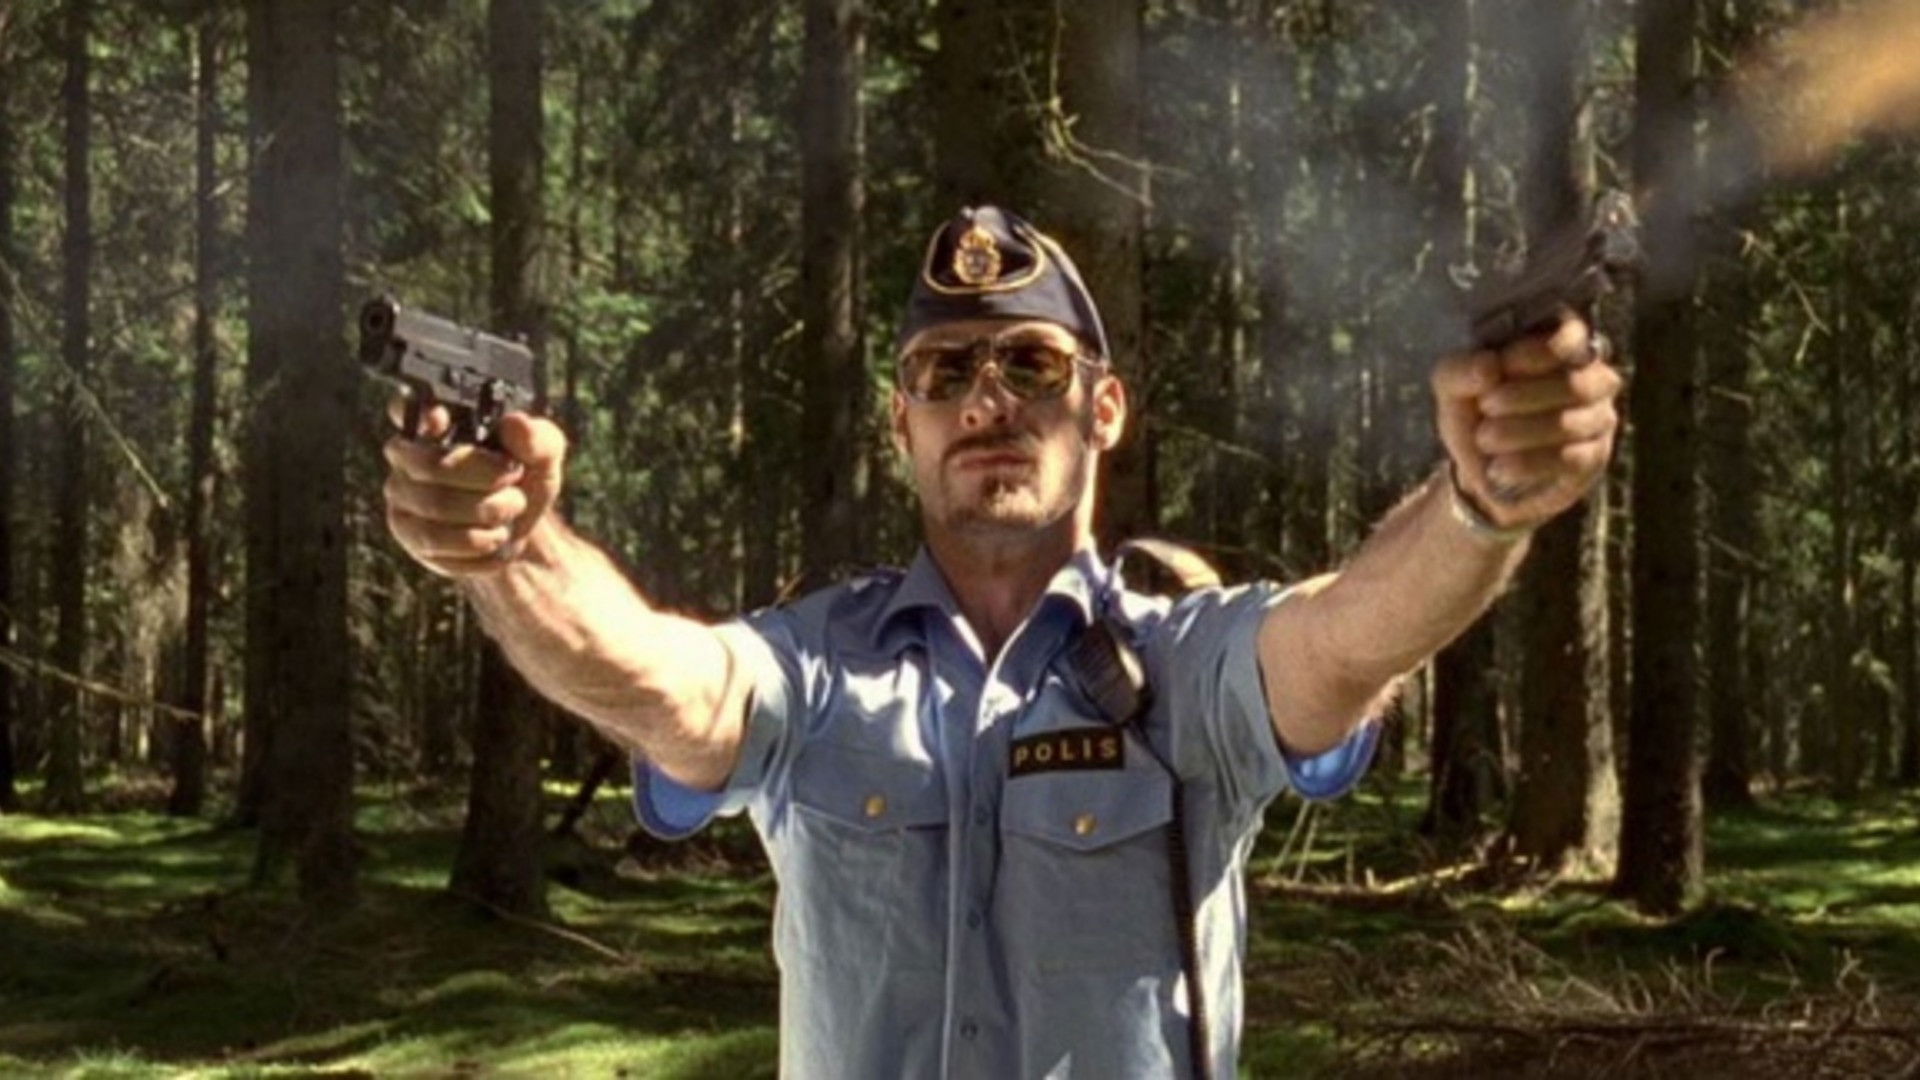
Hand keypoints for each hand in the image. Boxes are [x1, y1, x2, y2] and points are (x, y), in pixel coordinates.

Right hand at [382, 397, 567, 576]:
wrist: (521, 529)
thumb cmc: (524, 479)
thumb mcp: (544, 456)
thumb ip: (537, 438)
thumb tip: (516, 425)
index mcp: (435, 427)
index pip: (406, 409)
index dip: (420, 412)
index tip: (442, 417)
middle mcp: (407, 462)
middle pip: (431, 466)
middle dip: (485, 478)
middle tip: (514, 479)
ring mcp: (404, 502)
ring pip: (436, 509)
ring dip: (488, 513)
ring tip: (511, 510)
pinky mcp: (413, 542)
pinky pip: (442, 547)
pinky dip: (482, 545)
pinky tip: (496, 537)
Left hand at [1431, 316, 1622, 530]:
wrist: (1482, 465)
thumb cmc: (1475, 411)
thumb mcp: (1454, 387)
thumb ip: (1461, 371)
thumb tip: (1488, 367)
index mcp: (1561, 344)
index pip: (1572, 335)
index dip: (1539, 351)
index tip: (1505, 365)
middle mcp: (1591, 375)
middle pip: (1575, 383)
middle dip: (1524, 396)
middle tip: (1486, 406)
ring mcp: (1598, 416)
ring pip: (1572, 423)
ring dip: (1522, 432)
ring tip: (1485, 438)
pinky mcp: (1594, 456)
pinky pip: (1572, 459)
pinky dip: (1531, 464)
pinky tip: (1500, 468)